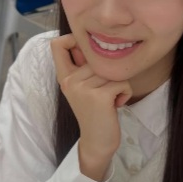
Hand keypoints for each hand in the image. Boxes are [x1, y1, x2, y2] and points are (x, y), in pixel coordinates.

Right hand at [51, 34, 131, 181]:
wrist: (97, 142)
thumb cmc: (95, 112)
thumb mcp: (83, 87)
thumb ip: (83, 67)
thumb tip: (89, 41)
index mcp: (64, 77)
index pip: (57, 44)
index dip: (73, 39)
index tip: (87, 52)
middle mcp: (70, 81)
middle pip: (97, 56)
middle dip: (108, 72)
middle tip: (104, 91)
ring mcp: (83, 88)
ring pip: (113, 70)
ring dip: (118, 84)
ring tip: (110, 99)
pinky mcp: (99, 97)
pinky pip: (122, 82)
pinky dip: (125, 93)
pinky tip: (116, 105)